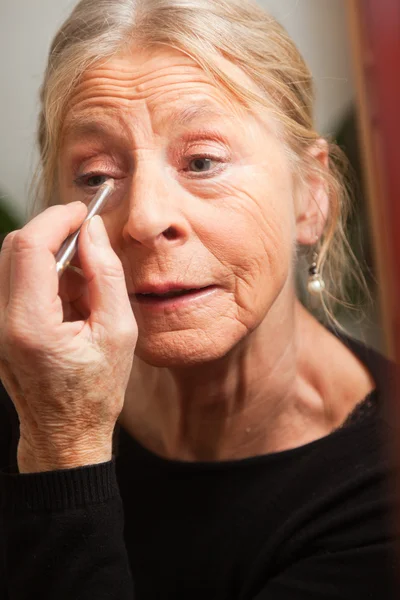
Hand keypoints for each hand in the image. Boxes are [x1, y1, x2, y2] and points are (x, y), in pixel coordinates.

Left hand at [0, 203, 136, 471]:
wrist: (66, 432)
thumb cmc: (96, 390)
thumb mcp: (118, 331)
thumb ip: (105, 274)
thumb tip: (92, 230)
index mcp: (30, 325)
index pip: (30, 246)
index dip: (57, 219)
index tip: (82, 212)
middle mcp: (1, 322)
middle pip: (13, 247)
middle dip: (51, 231)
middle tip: (86, 237)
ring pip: (11, 261)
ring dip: (47, 254)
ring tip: (82, 280)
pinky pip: (13, 280)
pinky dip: (41, 274)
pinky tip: (68, 297)